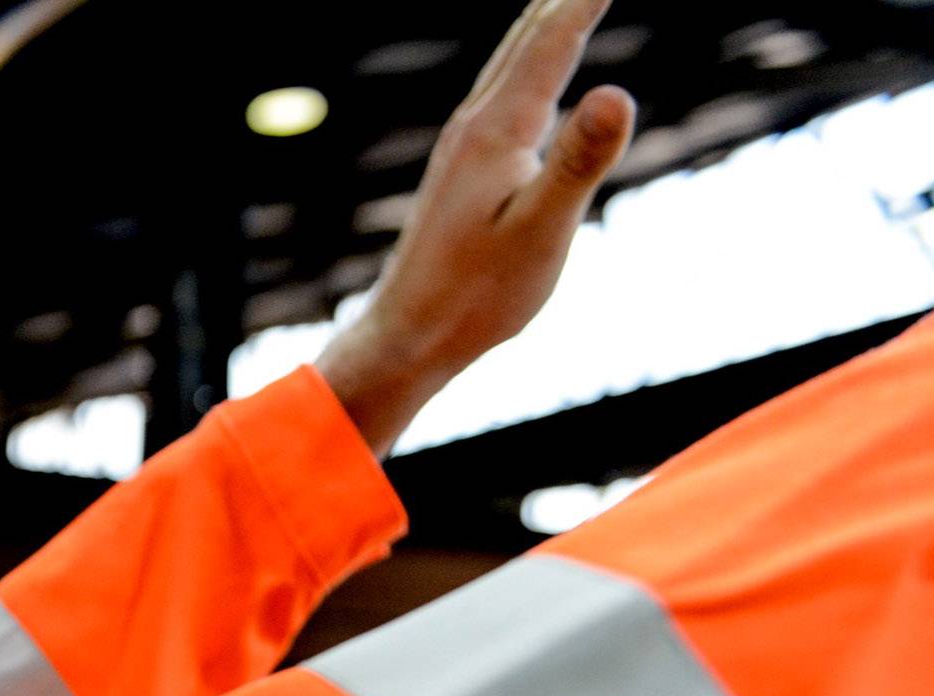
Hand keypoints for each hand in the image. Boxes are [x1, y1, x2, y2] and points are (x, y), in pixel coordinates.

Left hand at [316, 0, 637, 456]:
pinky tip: (535, 71)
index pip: (554, 40)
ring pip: (511, 60)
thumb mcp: (541, 231)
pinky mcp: (462, 168)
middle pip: (528, 36)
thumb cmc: (476, 295)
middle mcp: (475, 125)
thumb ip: (580, 162)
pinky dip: (531, 59)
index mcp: (498, 130)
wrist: (407, 335)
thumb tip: (616, 90)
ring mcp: (463, 145)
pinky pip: (503, 91)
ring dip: (548, 19)